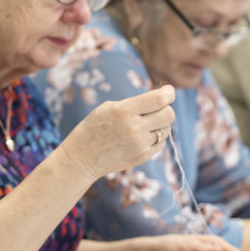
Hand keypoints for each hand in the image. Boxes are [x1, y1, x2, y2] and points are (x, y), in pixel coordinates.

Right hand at [60, 85, 174, 181]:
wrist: (81, 159)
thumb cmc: (92, 128)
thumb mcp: (107, 108)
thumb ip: (133, 103)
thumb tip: (161, 99)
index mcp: (124, 111)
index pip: (161, 99)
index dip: (168, 93)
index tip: (167, 91)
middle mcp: (134, 128)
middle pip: (169, 114)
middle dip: (165, 108)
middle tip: (155, 109)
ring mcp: (139, 144)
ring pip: (166, 129)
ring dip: (159, 124)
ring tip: (144, 125)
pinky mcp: (141, 157)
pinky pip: (161, 143)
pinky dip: (155, 138)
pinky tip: (141, 137)